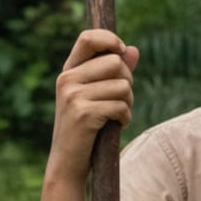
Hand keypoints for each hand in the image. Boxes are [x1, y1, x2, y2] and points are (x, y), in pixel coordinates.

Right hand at [47, 29, 138, 184]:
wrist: (67, 162)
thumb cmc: (85, 127)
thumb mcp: (96, 95)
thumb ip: (114, 72)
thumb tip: (133, 50)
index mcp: (68, 71)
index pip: (88, 38)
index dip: (110, 39)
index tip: (121, 50)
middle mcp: (67, 79)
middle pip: (115, 62)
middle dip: (127, 80)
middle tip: (121, 98)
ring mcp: (73, 96)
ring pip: (122, 85)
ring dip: (128, 101)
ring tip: (117, 114)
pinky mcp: (83, 113)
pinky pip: (120, 105)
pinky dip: (125, 117)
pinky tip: (117, 125)